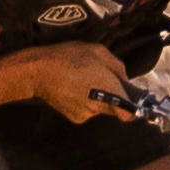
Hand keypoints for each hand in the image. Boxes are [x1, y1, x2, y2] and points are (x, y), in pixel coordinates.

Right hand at [2, 42, 134, 123]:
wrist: (38, 71)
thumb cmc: (70, 57)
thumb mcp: (99, 52)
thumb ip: (117, 67)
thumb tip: (124, 79)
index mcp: (110, 91)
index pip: (129, 114)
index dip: (131, 108)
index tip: (128, 98)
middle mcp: (99, 108)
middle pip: (114, 108)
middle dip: (111, 97)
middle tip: (100, 80)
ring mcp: (86, 114)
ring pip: (99, 109)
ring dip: (96, 98)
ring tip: (82, 81)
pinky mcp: (74, 118)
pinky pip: (86, 110)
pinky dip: (83, 102)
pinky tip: (72, 89)